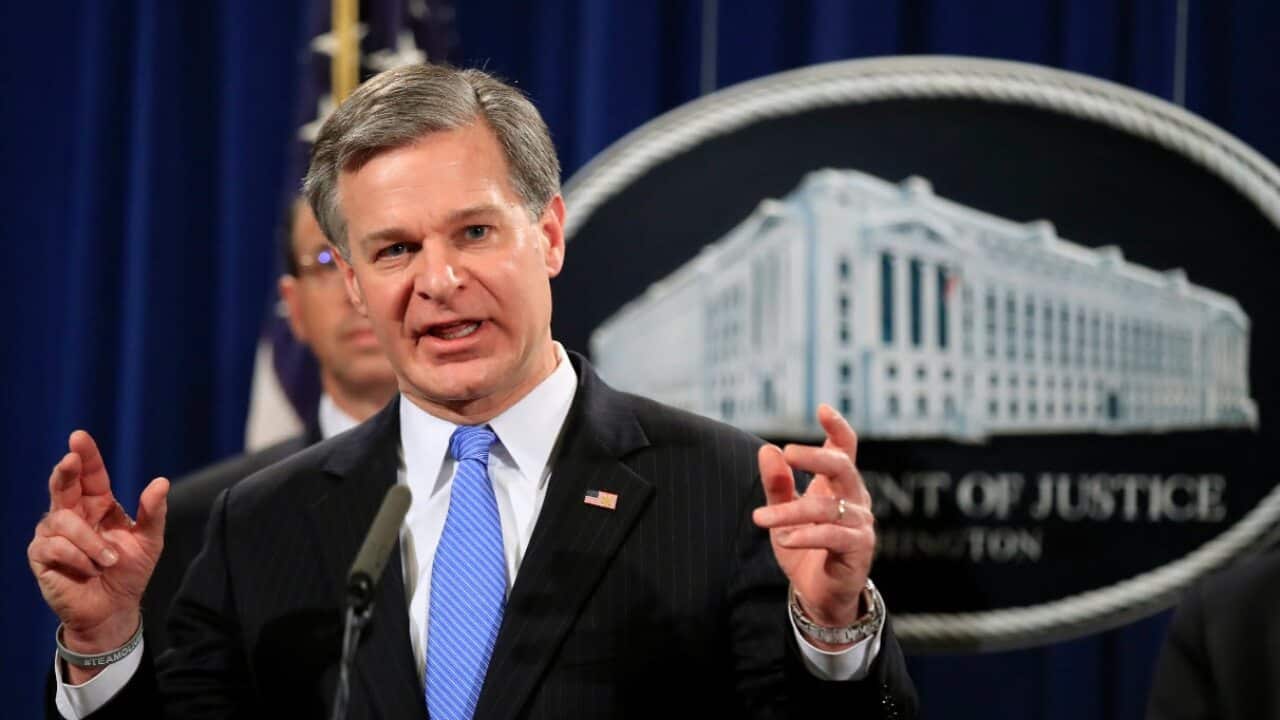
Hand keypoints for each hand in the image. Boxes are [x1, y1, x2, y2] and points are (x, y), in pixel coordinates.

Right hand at [28, 430, 167, 678]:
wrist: (114, 608)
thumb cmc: (129, 572)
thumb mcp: (149, 541)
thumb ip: (153, 512)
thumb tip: (161, 481)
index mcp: (97, 505)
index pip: (90, 475)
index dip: (86, 455)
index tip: (79, 437)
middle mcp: (72, 514)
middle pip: (62, 484)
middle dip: (65, 470)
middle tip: (71, 459)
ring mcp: (53, 534)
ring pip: (62, 520)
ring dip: (90, 542)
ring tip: (107, 561)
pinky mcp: (41, 556)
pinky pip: (54, 546)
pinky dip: (78, 557)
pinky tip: (88, 570)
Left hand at [751, 404, 874, 646]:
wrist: (819, 595)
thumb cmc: (804, 548)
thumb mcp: (783, 512)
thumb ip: (777, 484)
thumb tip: (768, 450)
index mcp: (838, 485)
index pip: (845, 449)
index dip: (838, 427)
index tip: (822, 408)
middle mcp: (855, 500)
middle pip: (842, 467)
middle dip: (816, 456)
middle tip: (787, 452)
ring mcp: (860, 524)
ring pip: (826, 507)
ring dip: (790, 511)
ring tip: (760, 518)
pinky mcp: (859, 550)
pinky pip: (833, 536)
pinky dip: (806, 535)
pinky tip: (785, 538)